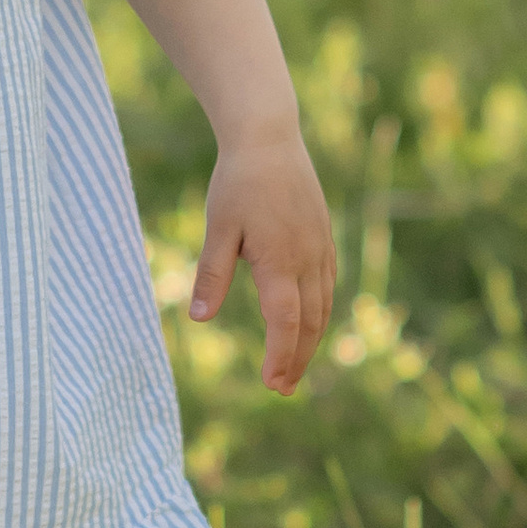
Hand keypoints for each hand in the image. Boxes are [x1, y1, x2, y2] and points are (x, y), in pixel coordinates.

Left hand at [191, 124, 334, 394]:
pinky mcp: (323, 238)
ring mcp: (320, 248)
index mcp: (280, 260)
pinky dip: (319, 312)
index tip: (272, 384)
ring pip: (323, 306)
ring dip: (310, 340)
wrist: (269, 138)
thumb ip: (212, 274)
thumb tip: (199, 318)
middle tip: (283, 389)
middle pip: (310, 322)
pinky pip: (327, 285)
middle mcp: (308, 259)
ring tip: (294, 366)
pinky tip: (307, 323)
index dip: (280, 356)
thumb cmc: (238, 182)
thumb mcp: (218, 227)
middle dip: (297, 359)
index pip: (286, 322)